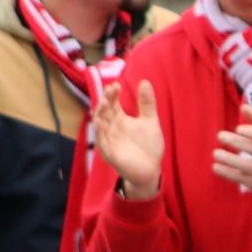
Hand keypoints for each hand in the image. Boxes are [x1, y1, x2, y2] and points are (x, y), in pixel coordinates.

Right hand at [96, 80, 163, 200]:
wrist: (151, 169)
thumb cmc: (149, 145)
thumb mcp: (150, 121)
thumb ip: (147, 103)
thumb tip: (145, 81)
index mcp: (120, 119)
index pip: (113, 104)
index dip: (113, 95)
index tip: (116, 85)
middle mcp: (112, 128)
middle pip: (105, 112)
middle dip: (106, 101)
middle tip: (109, 89)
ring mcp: (109, 141)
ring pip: (101, 125)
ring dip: (100, 114)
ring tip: (103, 102)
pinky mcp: (110, 154)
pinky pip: (102, 142)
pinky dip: (100, 132)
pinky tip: (99, 122)